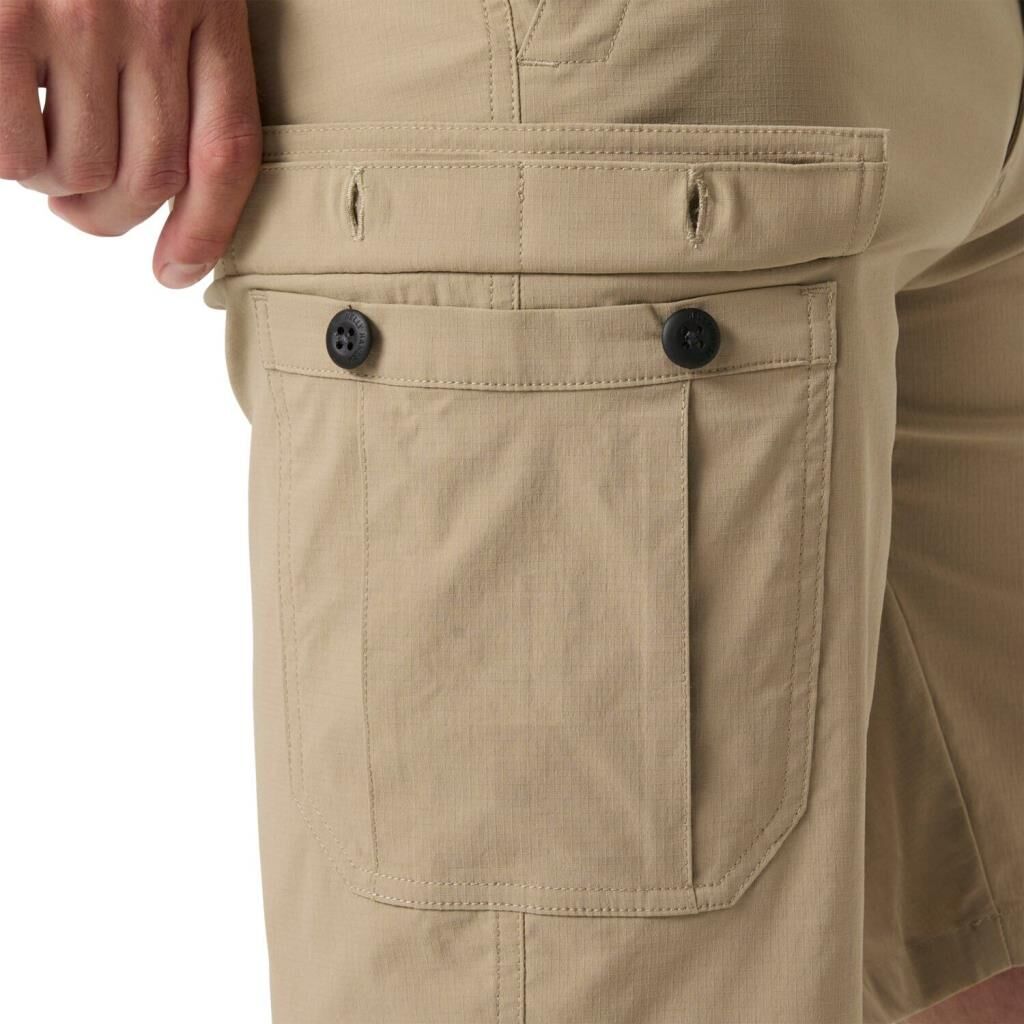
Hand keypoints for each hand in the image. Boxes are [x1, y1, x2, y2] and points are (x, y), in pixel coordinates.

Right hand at [0, 0, 260, 287]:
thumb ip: (177, 59)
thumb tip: (156, 179)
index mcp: (206, 7)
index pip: (226, 152)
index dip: (208, 230)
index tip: (177, 272)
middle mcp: (147, 13)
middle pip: (152, 177)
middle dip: (113, 215)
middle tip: (82, 206)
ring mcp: (73, 14)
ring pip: (82, 171)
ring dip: (57, 185)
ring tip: (41, 152)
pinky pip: (12, 148)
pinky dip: (10, 161)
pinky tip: (8, 129)